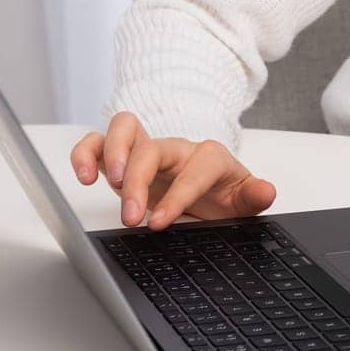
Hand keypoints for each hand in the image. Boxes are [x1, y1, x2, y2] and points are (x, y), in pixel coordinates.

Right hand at [69, 111, 275, 229]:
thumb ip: (253, 197)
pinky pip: (97, 143)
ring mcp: (147, 151)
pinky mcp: (122, 159)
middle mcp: (176, 149)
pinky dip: (85, 153)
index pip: (193, 169)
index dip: (176, 195)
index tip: (160, 222)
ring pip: (123, 128)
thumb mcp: (242, 201)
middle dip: (138, 182)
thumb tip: (267, 192)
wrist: (209, 195)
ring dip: (110, 153)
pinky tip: (82, 176)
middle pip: (152, 148)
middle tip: (132, 217)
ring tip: (102, 183)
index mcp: (209, 158)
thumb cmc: (222, 196)